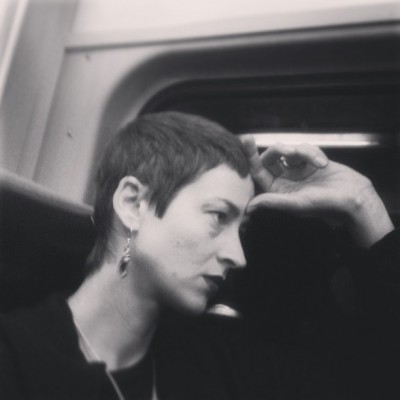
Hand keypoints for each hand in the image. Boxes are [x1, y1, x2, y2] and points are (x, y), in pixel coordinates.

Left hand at [240, 135, 393, 245]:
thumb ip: (273, 202)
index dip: (250, 156)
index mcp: (276, 191)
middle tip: (290, 151)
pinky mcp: (309, 161)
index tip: (246, 138)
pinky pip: (304, 148)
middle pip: (271, 156)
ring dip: (304, 152)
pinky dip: (314, 153)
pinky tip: (324, 164)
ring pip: (289, 150)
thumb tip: (249, 206)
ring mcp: (296, 170)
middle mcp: (284, 180)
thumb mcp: (297, 204)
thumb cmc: (325, 205)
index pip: (257, 171)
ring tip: (320, 163)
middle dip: (279, 150)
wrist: (353, 198)